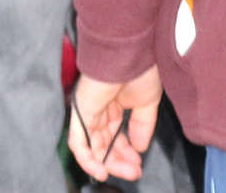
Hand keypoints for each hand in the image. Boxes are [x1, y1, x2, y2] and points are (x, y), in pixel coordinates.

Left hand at [68, 65, 163, 182]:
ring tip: (128, 173)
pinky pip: (78, 141)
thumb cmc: (140, 69)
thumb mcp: (147, 103)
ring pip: (93, 146)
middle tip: (135, 173)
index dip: (127, 153)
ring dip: (109, 164)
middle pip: (104, 143)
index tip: (139, 163)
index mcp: (115, 105)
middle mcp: (100, 109)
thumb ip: (142, 126)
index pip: (115, 135)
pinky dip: (87, 159)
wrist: (130, 52)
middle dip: (120, 161)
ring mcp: (89, 110)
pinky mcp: (80, 111)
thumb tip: (139, 148)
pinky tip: (101, 171)